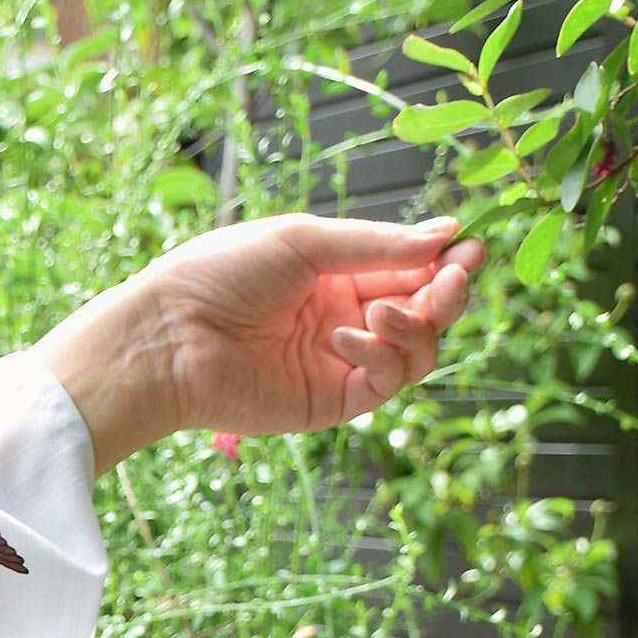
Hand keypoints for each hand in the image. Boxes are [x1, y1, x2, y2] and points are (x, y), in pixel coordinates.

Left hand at [30, 213, 485, 474]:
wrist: (167, 336)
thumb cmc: (218, 276)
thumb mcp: (302, 242)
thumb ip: (375, 245)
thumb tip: (449, 233)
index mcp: (338, 275)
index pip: (413, 269)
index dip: (448, 261)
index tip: (470, 248)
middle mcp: (345, 319)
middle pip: (426, 313)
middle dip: (448, 295)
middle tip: (452, 280)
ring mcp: (339, 364)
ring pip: (417, 353)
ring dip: (416, 328)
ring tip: (379, 312)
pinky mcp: (328, 404)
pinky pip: (384, 385)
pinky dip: (382, 358)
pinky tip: (347, 337)